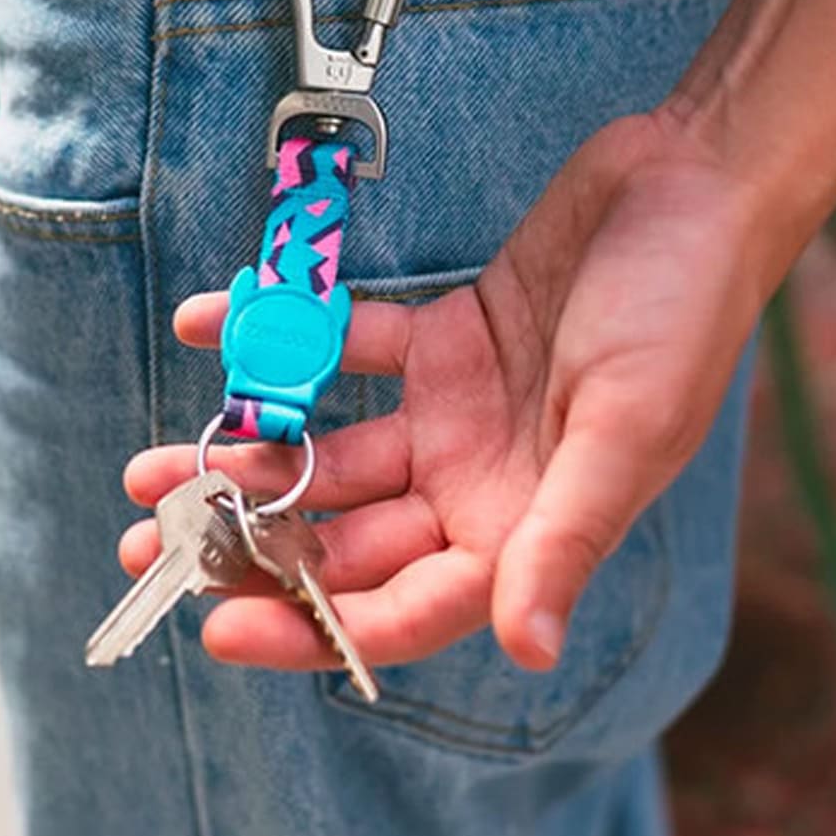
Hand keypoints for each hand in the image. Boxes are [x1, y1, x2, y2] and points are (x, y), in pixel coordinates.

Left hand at [122, 110, 765, 671]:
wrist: (687, 186)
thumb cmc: (680, 309)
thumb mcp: (627, 428)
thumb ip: (566, 537)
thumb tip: (529, 650)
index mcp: (527, 525)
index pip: (407, 606)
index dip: (315, 627)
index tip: (219, 628)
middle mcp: (480, 483)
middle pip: (346, 537)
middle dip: (250, 544)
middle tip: (150, 544)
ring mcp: (452, 414)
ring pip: (330, 454)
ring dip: (246, 454)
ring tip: (148, 469)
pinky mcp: (438, 342)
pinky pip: (345, 348)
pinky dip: (283, 340)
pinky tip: (208, 324)